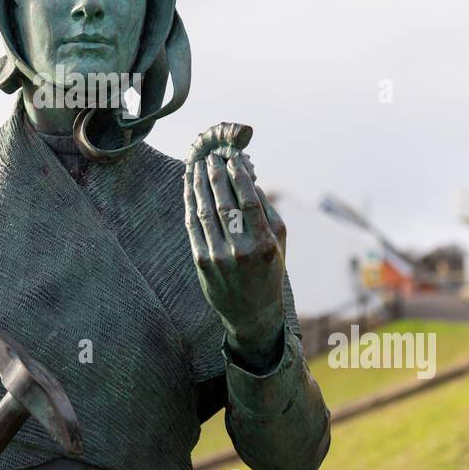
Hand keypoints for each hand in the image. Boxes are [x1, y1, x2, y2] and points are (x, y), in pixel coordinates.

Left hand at [184, 122, 286, 370]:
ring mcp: (218, 257)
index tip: (233, 159)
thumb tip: (250, 178)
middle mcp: (241, 251)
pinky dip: (190, 203)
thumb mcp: (279, 243)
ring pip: (204, 212)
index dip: (239, 176)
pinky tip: (188, 187)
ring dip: (198, 185)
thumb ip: (268, 211)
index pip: (250, 201)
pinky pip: (193, 226)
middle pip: (224, 203)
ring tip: (197, 166)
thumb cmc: (269, 271)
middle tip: (211, 157)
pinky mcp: (201, 262)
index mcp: (265, 244)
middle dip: (216, 175)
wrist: (251, 313)